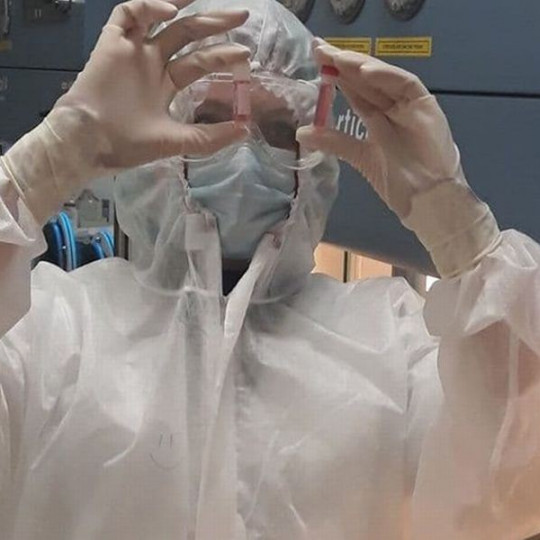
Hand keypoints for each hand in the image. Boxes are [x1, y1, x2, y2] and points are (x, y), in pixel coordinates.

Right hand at [1, 0, 250, 223]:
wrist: (92, 143)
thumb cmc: (129, 145)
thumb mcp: (177, 142)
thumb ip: (209, 137)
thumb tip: (245, 131)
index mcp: (166, 84)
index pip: (199, 62)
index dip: (222, 56)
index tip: (246, 54)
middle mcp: (152, 63)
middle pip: (187, 34)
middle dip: (215, 24)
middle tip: (243, 16)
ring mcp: (132, 51)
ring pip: (160, 17)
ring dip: (185, 5)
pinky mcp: (111, 43)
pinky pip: (128, 14)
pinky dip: (149, 7)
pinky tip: (170, 11)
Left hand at [297, 39, 500, 277]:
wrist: (426, 201)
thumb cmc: (399, 182)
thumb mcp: (360, 157)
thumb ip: (334, 142)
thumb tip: (301, 133)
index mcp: (378, 118)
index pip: (355, 92)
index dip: (336, 76)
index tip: (315, 62)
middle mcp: (393, 107)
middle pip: (366, 80)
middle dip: (343, 63)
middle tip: (318, 47)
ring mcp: (410, 104)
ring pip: (383, 77)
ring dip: (359, 65)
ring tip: (335, 56)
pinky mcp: (425, 105)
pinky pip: (404, 84)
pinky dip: (385, 76)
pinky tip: (363, 71)